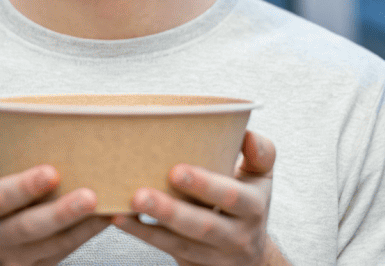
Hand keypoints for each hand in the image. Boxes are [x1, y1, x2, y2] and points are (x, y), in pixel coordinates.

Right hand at [0, 129, 110, 265]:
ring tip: (107, 207)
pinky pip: (66, 251)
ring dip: (82, 227)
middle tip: (90, 195)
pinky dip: (88, 234)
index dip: (23, 187)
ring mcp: (17, 256)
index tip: (51, 172)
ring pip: (54, 244)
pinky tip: (109, 217)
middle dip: (60, 212)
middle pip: (28, 227)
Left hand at [112, 130, 288, 265]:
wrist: (249, 256)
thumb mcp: (261, 176)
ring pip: (183, 242)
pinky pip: (169, 250)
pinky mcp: (196, 264)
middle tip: (141, 193)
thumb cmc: (248, 200)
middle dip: (172, 210)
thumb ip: (259, 152)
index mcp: (254, 205)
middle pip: (205, 224)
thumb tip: (244, 132)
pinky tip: (122, 219)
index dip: (207, 185)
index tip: (176, 169)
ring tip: (129, 205)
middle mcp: (239, 234)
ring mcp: (217, 255)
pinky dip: (145, 234)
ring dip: (152, 226)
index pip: (234, 196)